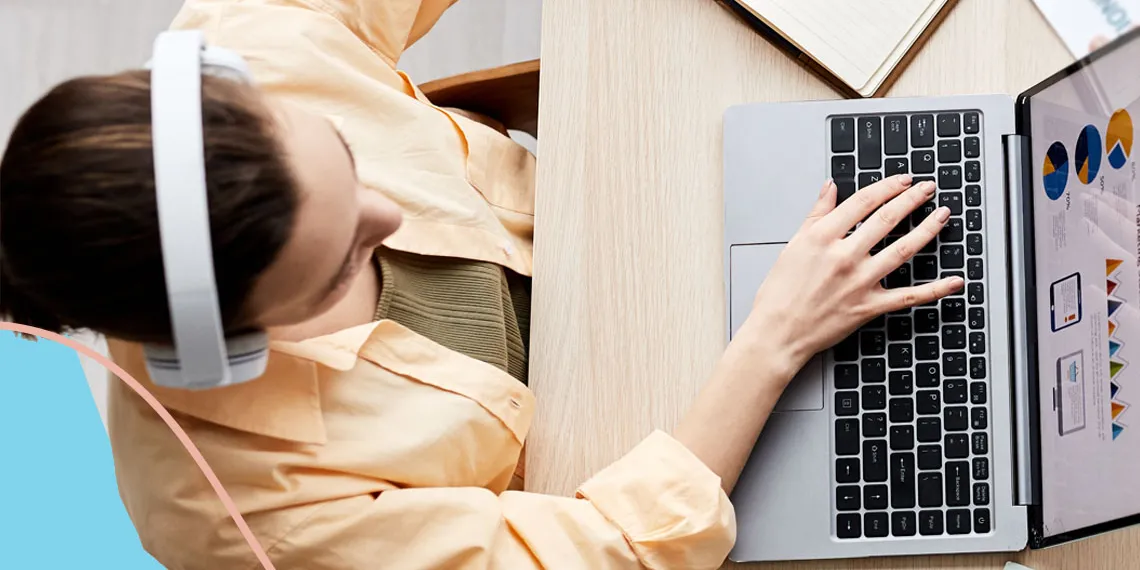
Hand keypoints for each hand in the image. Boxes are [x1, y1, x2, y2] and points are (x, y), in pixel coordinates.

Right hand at [738, 174, 962, 374]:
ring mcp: (860, 282)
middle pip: (887, 219)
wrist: (777, 332)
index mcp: (823, 237)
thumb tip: (830, 188)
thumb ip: (816, 214)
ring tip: (942, 215)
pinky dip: (935, 289)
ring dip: (928, 230)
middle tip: (928, 189)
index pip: (863, 202)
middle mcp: (844, 256)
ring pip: (903, 250)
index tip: (903, 180)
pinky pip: (909, 296)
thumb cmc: (779, 292)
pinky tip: (955, 280)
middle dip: (912, 199)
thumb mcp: (793, 244)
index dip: (888, 187)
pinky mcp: (869, 306)